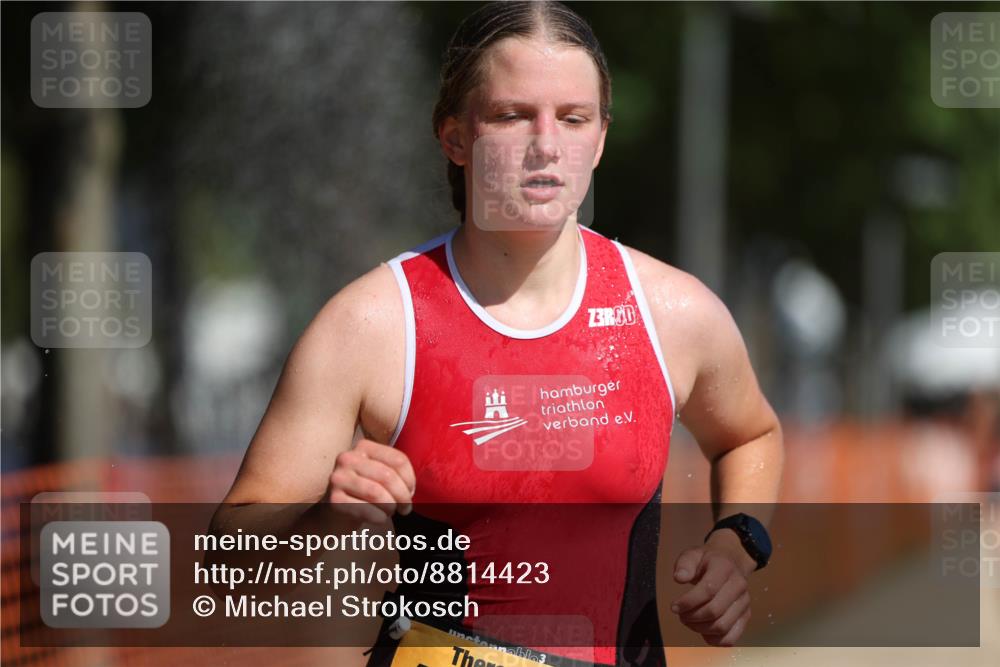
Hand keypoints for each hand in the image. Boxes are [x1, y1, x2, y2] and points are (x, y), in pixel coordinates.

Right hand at [327, 438, 415, 523]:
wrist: (337, 512)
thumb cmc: (365, 492)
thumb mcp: (380, 475)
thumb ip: (396, 472)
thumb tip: (410, 489)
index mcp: (363, 447)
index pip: (398, 460)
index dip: (410, 480)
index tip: (410, 493)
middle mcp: (348, 458)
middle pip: (388, 476)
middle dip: (403, 496)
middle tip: (405, 508)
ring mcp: (338, 478)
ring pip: (376, 492)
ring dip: (390, 507)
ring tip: (391, 512)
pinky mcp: (333, 499)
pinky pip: (365, 509)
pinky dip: (378, 517)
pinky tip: (379, 518)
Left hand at [670, 529, 756, 645]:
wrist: (730, 562)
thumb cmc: (707, 561)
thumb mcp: (693, 555)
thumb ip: (684, 564)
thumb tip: (679, 578)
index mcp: (724, 568)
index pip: (708, 589)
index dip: (688, 601)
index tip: (674, 606)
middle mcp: (739, 586)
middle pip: (714, 611)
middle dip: (692, 617)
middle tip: (680, 614)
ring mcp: (744, 603)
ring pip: (722, 627)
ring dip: (700, 629)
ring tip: (689, 621)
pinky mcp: (745, 617)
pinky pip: (730, 638)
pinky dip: (713, 640)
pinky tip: (702, 630)